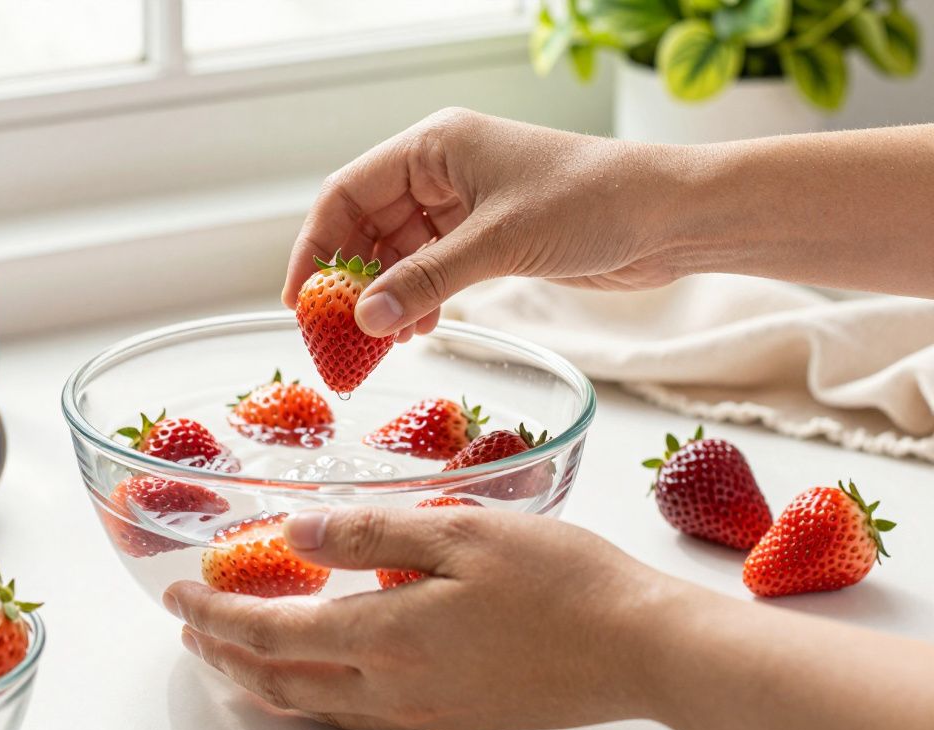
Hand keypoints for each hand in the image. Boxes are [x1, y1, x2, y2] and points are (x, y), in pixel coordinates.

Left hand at [163, 506, 675, 729]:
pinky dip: (319, 697)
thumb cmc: (561, 581)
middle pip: (281, 685)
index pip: (271, 633)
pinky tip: (326, 677)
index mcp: (387, 639)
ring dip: (266, 682)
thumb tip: (295, 533)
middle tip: (192, 629)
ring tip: (238, 657)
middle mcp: (395, 691)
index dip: (215, 616)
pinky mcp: (456, 720)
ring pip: (318, 709)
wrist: (641, 647)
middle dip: (225, 657)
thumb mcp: (459, 530)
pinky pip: (363, 718)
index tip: (177, 595)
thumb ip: (369, 532)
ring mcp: (426, 714)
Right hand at [281, 108, 685, 340]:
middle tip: (336, 334)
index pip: (347, 193)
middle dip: (350, 279)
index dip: (315, 246)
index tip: (299, 300)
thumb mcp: (498, 243)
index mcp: (434, 147)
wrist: (670, 217)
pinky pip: (434, 267)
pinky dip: (420, 297)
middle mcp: (443, 170)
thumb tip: (364, 318)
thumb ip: (427, 280)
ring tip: (382, 341)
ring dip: (387, 295)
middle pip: (367, 225)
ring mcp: (465, 204)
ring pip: (400, 252)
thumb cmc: (591, 204)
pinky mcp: (489, 235)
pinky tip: (421, 328)